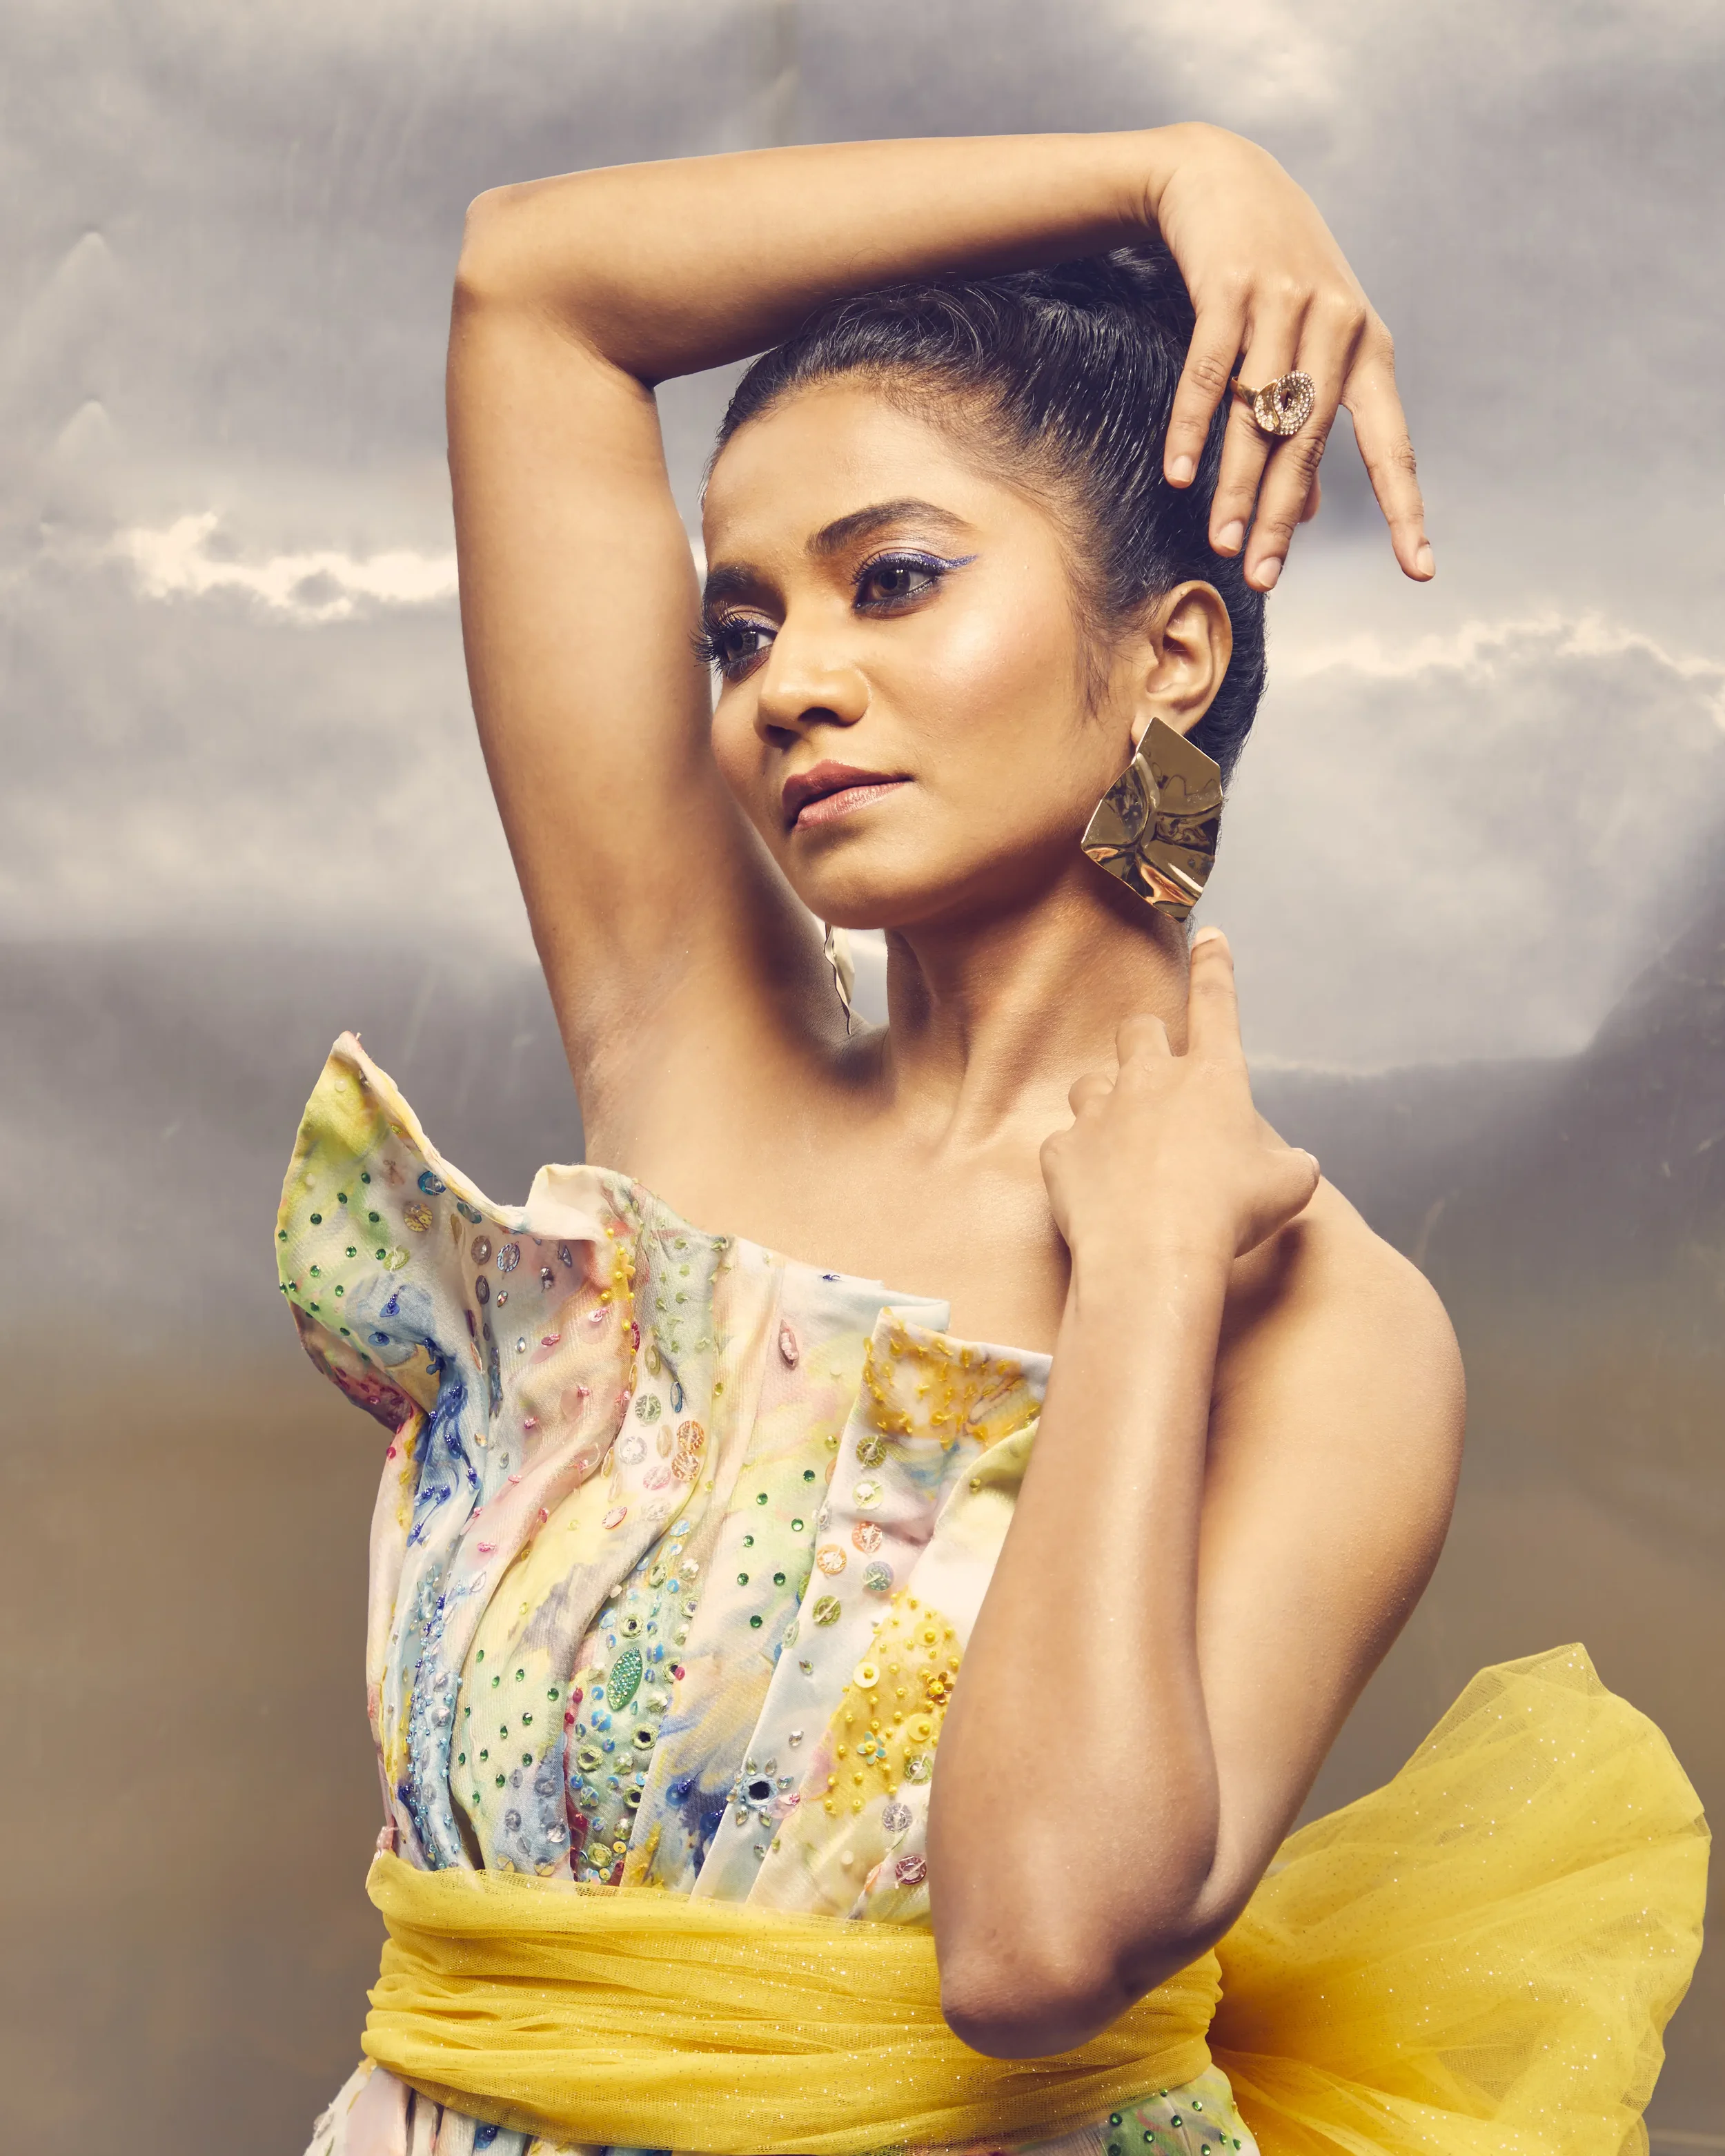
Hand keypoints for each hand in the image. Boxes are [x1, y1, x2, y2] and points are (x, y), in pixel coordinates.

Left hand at [1040, 928, 1319, 1269]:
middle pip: (1138, 1030)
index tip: (1208, 935)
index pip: (1216, 1003)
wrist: (1151, 1255)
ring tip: (1123, 1138)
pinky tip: (1096, 1190)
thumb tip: (1298, 1165)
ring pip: (1092, 1082)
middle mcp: (1151, 1081)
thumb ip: (1292, 1166)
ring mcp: (1099, 1113)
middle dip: (1147, 1039)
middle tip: (1154, 1069)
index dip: (1214, 966)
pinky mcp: (1062, 1152)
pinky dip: (1080, 1161)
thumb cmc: (1227, 1216)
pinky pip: (1066, 1144)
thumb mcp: (1287, 1188)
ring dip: (1107, 1100)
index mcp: (1213, 1077)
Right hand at [1146, 126, 1429, 594]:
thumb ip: (1312, 427)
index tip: (1420, 572)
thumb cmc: (1275, 277)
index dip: (1406, 509)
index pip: (1393, 446)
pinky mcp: (1230, 288)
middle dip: (1285, 514)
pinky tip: (1177, 475)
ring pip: (1261, 415)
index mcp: (1371, 350)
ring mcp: (1285, 304)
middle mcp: (1338, 326)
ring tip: (1224, 544)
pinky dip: (1190, 426)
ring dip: (1238, 484)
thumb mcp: (1311, 344)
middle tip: (1265, 579)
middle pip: (1311, 441)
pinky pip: (1209, 373)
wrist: (1223, 180)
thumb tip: (1310, 515)